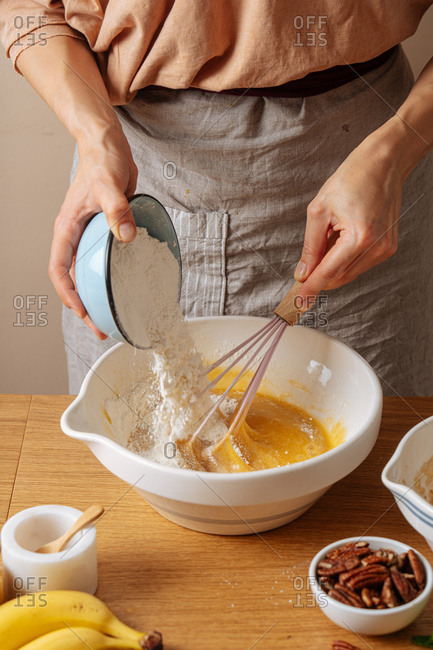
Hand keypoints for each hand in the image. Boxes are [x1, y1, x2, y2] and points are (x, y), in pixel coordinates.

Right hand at [48, 127, 137, 337]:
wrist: (108, 145)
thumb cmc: (102, 160)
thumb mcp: (110, 184)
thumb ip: (117, 210)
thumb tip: (126, 237)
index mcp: (68, 227)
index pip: (59, 268)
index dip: (68, 293)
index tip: (82, 312)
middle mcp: (75, 234)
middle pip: (72, 278)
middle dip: (83, 305)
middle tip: (100, 328)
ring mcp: (90, 234)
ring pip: (87, 271)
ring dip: (97, 294)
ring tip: (112, 315)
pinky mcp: (105, 230)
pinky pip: (103, 259)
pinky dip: (110, 275)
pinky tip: (126, 285)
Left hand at [294, 133, 404, 307]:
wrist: (383, 164)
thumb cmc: (352, 179)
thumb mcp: (319, 211)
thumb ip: (311, 247)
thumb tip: (303, 274)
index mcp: (358, 237)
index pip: (328, 273)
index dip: (310, 288)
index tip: (298, 302)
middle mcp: (376, 247)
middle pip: (338, 277)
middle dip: (319, 275)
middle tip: (303, 271)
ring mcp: (384, 249)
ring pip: (348, 273)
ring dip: (333, 264)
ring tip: (331, 234)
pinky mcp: (387, 248)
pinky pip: (359, 263)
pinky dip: (345, 258)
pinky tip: (343, 236)